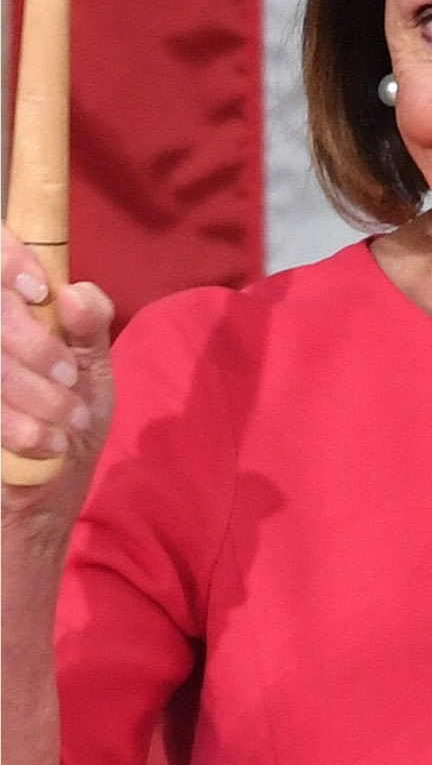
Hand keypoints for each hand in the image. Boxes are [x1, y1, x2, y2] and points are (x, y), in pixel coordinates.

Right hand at [1, 223, 115, 537]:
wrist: (39, 504)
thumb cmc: (64, 426)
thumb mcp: (90, 371)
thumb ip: (88, 323)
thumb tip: (72, 292)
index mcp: (4, 317)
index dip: (5, 260)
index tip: (40, 290)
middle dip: (36, 346)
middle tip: (68, 378)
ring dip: (36, 394)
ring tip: (67, 420)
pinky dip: (20, 428)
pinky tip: (46, 445)